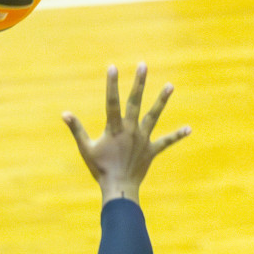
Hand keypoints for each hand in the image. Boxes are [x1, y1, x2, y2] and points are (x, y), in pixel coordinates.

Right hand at [63, 63, 189, 202]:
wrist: (119, 188)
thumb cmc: (100, 169)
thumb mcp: (86, 148)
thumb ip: (77, 129)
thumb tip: (65, 114)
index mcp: (114, 128)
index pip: (112, 102)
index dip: (112, 84)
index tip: (112, 67)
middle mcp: (131, 130)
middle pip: (136, 102)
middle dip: (139, 83)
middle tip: (143, 65)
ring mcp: (143, 139)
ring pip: (154, 116)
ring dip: (162, 100)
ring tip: (170, 85)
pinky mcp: (151, 150)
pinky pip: (166, 142)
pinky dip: (177, 136)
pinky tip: (188, 129)